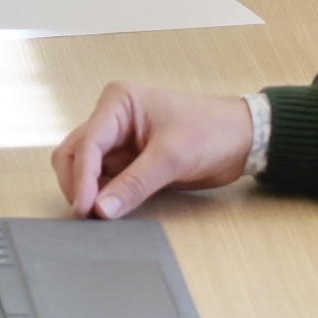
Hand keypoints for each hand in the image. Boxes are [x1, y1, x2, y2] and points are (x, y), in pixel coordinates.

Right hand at [51, 82, 257, 217]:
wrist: (243, 139)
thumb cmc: (213, 130)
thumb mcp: (172, 158)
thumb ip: (134, 185)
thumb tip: (101, 208)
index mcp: (119, 102)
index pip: (87, 143)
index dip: (82, 178)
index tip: (84, 207)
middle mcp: (112, 118)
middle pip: (74, 153)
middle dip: (77, 183)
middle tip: (87, 213)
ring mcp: (118, 140)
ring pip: (84, 168)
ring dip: (87, 190)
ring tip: (97, 214)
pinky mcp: (127, 160)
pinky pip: (103, 179)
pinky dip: (101, 195)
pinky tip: (107, 209)